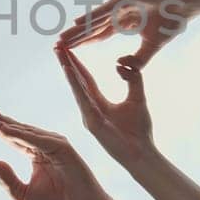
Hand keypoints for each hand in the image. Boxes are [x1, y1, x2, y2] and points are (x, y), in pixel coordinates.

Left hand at [0, 105, 107, 199]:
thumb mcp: (23, 195)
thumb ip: (8, 181)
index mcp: (35, 151)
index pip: (11, 136)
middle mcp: (44, 143)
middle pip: (16, 128)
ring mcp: (54, 143)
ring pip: (25, 132)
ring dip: (5, 123)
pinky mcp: (62, 147)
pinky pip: (37, 140)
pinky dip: (21, 135)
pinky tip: (5, 130)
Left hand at [55, 0, 198, 68]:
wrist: (188, 4)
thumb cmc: (172, 21)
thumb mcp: (152, 46)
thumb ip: (137, 58)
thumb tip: (119, 65)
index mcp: (124, 23)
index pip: (99, 34)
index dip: (84, 42)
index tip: (69, 51)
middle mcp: (119, 13)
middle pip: (93, 27)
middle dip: (76, 37)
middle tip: (57, 45)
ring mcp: (122, 4)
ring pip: (97, 18)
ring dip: (80, 29)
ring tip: (63, 37)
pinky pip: (108, 9)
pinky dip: (94, 17)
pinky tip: (80, 23)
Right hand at [56, 49, 155, 165]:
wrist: (142, 154)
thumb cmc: (139, 131)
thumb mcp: (138, 97)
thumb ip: (133, 78)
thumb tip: (121, 64)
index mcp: (99, 103)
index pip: (86, 79)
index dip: (77, 63)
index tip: (69, 48)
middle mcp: (90, 109)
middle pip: (76, 80)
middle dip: (67, 62)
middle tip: (57, 45)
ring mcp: (89, 116)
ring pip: (76, 87)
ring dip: (67, 68)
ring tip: (60, 52)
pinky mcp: (92, 122)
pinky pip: (82, 99)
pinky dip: (75, 83)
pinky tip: (69, 70)